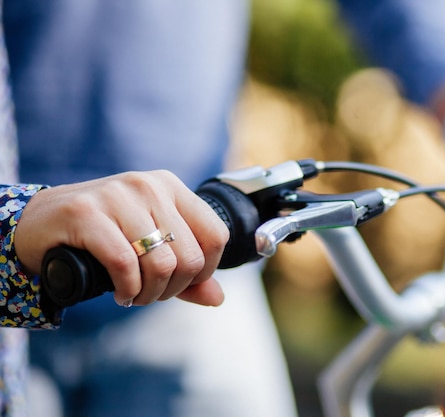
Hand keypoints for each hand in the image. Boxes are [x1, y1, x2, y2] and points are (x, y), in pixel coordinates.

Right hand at [14, 170, 228, 306]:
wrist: (39, 221)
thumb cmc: (103, 235)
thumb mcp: (151, 246)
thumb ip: (187, 271)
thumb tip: (218, 298)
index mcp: (171, 187)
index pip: (216, 235)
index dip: (205, 271)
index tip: (181, 282)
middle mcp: (149, 185)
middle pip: (190, 256)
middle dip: (173, 288)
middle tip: (151, 293)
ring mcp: (117, 195)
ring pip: (161, 263)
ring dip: (149, 294)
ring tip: (135, 295)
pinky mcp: (86, 213)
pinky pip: (125, 264)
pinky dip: (127, 290)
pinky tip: (121, 293)